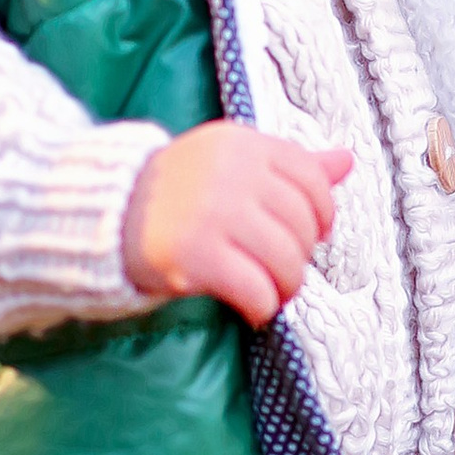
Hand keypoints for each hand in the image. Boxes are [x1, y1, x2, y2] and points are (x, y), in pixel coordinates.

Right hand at [123, 122, 350, 327]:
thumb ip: (292, 164)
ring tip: (272, 293)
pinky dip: (263, 308)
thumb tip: (348, 160)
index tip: (312, 235)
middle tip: (282, 272)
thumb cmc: (179, 190)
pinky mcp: (195, 255)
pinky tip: (253, 310)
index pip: (311, 179)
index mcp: (243, 144)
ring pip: (286, 261)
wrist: (106, 214)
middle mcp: (231, 174)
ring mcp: (213, 213)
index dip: (323, 215)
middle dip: (301, 258)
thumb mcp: (233, 162)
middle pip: (302, 226)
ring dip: (286, 287)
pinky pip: (256, 291)